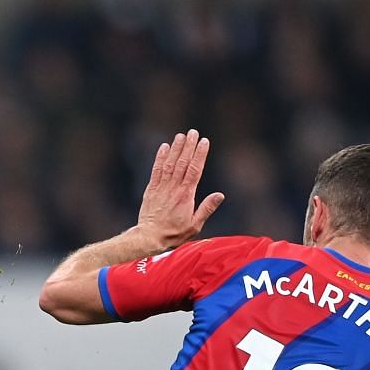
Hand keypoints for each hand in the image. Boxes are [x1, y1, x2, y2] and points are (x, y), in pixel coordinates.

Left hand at [133, 129, 225, 253]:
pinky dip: (160, 158)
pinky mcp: (151, 189)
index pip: (195, 170)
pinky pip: (156, 170)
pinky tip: (164, 147)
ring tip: (181, 136)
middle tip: (193, 132)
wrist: (149, 237)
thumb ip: (207, 208)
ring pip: (170, 164)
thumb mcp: (195, 225)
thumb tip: (220, 195)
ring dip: (175, 149)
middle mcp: (174, 188)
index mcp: (186, 195)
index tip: (204, 141)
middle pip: (182, 163)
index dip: (200, 154)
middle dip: (189, 146)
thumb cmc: (174, 234)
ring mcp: (161, 187)